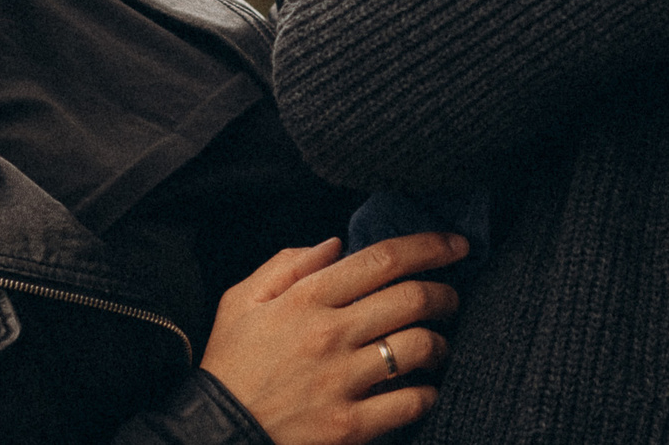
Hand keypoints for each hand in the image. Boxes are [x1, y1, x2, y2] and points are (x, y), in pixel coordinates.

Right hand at [203, 232, 464, 444]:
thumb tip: (336, 244)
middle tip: (451, 298)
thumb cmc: (228, 367)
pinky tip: (424, 389)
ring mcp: (341, 382)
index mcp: (305, 299)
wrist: (211, 436)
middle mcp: (329, 335)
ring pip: (419, 347)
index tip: (456, 244)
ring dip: (441, 343)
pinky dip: (428, 393)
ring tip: (438, 345)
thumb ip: (287, 265)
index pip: (382, 259)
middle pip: (412, 298)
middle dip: (445, 294)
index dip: (429, 245)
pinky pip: (410, 402)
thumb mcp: (241, 302)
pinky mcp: (349, 427)